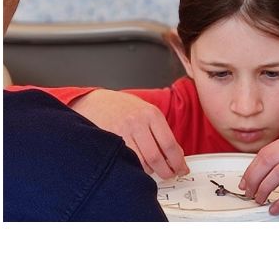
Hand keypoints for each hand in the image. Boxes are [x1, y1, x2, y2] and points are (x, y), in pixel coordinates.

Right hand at [70, 89, 187, 177]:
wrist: (96, 102)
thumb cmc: (124, 108)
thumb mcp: (148, 112)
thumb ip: (162, 131)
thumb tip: (177, 154)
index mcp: (152, 114)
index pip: (170, 145)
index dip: (178, 162)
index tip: (182, 169)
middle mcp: (138, 122)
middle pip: (156, 157)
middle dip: (166, 171)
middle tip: (170, 175)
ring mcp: (122, 131)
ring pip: (142, 162)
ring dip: (150, 171)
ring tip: (153, 169)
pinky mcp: (110, 140)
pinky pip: (127, 161)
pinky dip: (135, 168)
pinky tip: (138, 166)